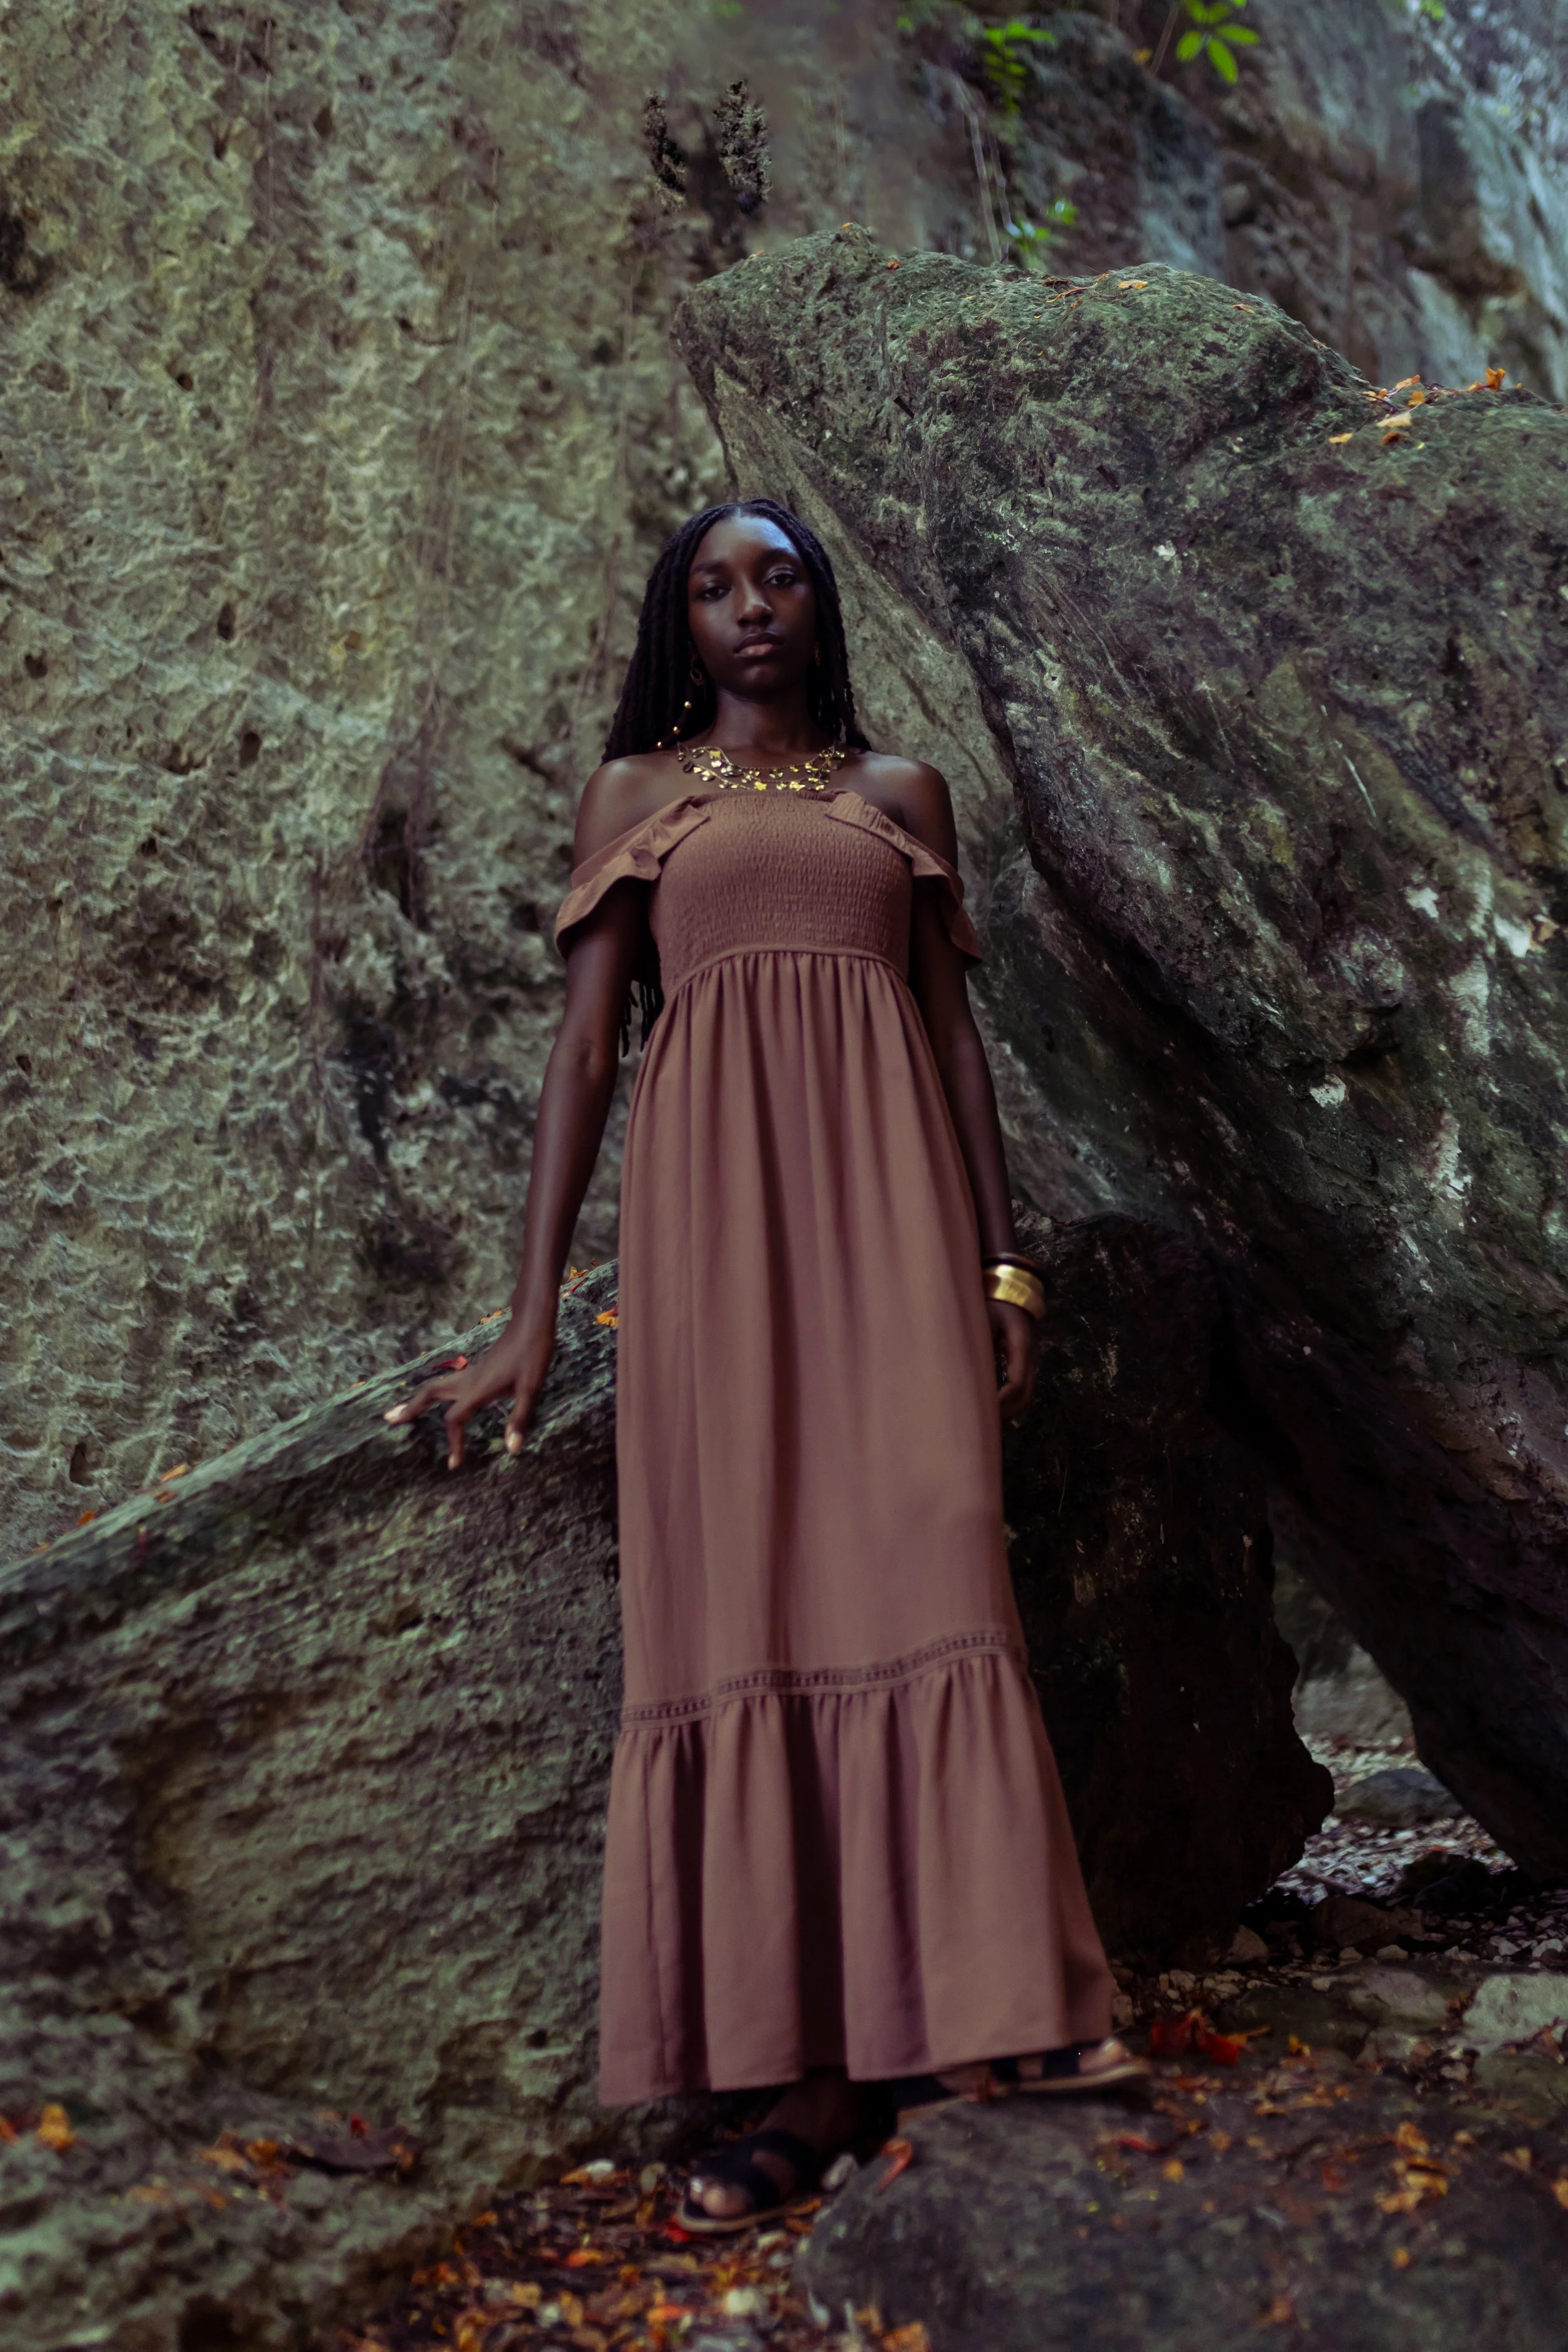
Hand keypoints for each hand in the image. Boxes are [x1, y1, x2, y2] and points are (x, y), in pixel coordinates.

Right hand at [382, 1319, 555, 1468]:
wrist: (531, 1323)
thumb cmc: (532, 1355)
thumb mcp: (531, 1389)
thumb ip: (520, 1418)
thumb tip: (512, 1449)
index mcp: (478, 1389)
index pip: (454, 1419)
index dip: (453, 1443)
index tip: (454, 1464)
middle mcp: (468, 1381)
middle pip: (430, 1393)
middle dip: (410, 1407)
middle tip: (390, 1419)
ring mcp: (471, 1373)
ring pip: (436, 1386)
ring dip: (419, 1398)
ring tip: (403, 1410)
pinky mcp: (477, 1370)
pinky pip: (448, 1383)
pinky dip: (434, 1393)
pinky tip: (437, 1399)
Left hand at [989, 1297, 1038, 1424]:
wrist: (1010, 1293)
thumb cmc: (992, 1304)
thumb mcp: (982, 1318)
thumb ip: (977, 1342)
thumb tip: (963, 1368)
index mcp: (1021, 1346)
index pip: (1016, 1383)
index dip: (1000, 1400)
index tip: (981, 1409)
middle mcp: (1030, 1357)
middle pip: (1025, 1395)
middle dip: (1005, 1412)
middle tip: (981, 1425)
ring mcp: (1030, 1362)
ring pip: (1025, 1395)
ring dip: (1008, 1410)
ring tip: (985, 1422)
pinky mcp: (1024, 1364)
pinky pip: (1021, 1389)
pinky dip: (1008, 1402)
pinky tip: (990, 1408)